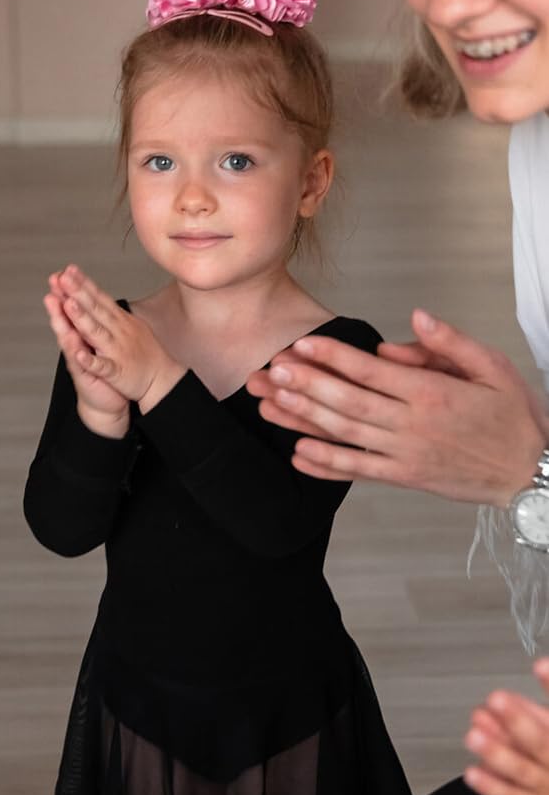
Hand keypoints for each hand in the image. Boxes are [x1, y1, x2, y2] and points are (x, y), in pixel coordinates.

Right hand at [44, 273, 128, 438]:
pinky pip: (85, 368)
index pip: (71, 310)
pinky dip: (81, 359)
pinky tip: (77, 351)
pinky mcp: (88, 379)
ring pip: (70, 340)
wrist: (105, 403)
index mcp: (80, 335)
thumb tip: (84, 301)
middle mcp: (75, 347)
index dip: (66, 292)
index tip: (61, 272)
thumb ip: (87, 323)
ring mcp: (79, 363)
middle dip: (60, 301)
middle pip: (65, 321)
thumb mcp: (94, 343)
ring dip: (65, 324)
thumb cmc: (102, 370)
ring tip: (61, 307)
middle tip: (54, 282)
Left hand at [54, 264, 183, 413]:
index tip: (69, 269)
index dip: (84, 283)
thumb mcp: (130, 325)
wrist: (163, 379)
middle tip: (63, 277)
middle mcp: (118, 331)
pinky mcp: (117, 371)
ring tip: (68, 304)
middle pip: (95, 309)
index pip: (99, 297)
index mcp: (119, 320)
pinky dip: (91, 361)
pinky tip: (79, 355)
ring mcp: (117, 350)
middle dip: (78, 292)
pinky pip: (103, 366)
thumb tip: (96, 295)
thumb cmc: (145, 354)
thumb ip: (111, 312)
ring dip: (82, 318)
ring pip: (96, 332)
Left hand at [245, 309, 544, 504]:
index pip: (373, 372)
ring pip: (347, 435)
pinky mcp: (404, 477)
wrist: (531, 471)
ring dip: (306, 420)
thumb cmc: (511, 416)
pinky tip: (297, 455)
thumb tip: (415, 317)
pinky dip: (327, 465)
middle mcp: (414, 424)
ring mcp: (406, 454)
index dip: (335, 357)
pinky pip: (359, 471)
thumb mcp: (494, 368)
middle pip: (351, 402)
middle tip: (274, 371)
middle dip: (308, 385)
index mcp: (433, 393)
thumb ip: (451, 343)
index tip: (303, 345)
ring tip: (273, 404)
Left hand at [465, 658, 548, 794]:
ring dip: (499, 753)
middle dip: (520, 721)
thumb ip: (539, 712)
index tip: (540, 666)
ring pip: (525, 771)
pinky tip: (473, 772)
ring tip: (475, 735)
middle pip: (544, 743)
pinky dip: (493, 787)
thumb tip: (522, 684)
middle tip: (498, 700)